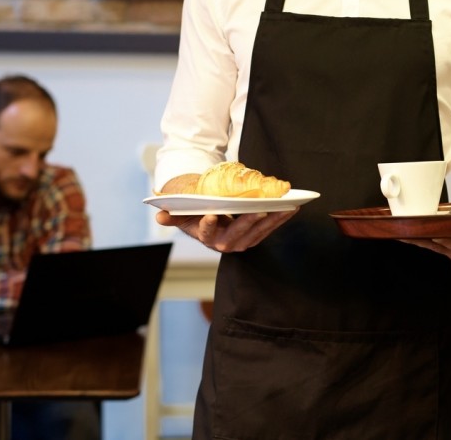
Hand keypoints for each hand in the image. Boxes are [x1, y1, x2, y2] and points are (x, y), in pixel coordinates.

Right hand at [155, 209, 297, 252]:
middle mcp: (225, 243)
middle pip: (238, 232)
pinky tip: (291, 208)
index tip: (211, 215)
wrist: (210, 218)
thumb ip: (172, 215)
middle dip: (249, 222)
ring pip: (258, 231)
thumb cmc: (197, 213)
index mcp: (206, 236)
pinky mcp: (255, 237)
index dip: (208, 225)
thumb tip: (159, 216)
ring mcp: (242, 241)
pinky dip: (280, 219)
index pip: (206, 232)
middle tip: (259, 211)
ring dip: (273, 220)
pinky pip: (269, 228)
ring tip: (284, 207)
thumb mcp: (182, 213)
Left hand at [401, 231, 450, 272]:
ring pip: (431, 245)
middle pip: (443, 245)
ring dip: (414, 240)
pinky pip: (425, 244)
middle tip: (413, 233)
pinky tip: (398, 235)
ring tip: (398, 234)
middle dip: (427, 239)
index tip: (445, 232)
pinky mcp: (441, 248)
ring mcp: (450, 253)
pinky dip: (412, 239)